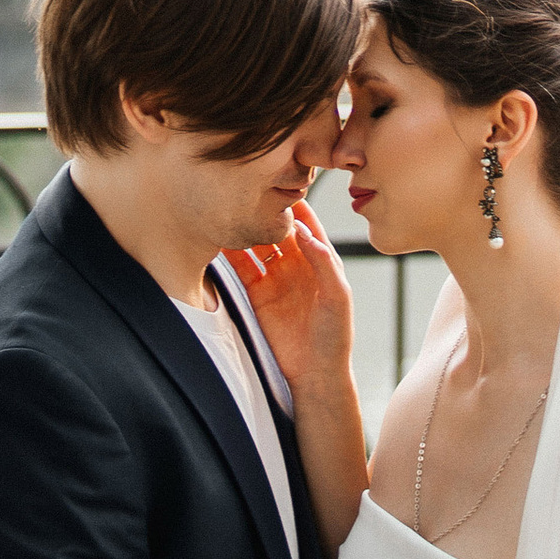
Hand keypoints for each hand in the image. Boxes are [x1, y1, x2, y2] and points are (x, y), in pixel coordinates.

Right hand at [233, 197, 354, 396]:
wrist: (316, 373)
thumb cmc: (336, 336)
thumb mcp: (338, 296)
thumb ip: (323, 262)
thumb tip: (303, 231)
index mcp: (321, 260)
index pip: (307, 223)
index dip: (295, 204)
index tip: (279, 184)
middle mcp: (298, 264)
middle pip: (278, 229)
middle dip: (265, 212)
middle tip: (248, 193)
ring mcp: (276, 278)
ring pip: (258, 245)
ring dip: (247, 229)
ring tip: (231, 212)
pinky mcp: (258, 294)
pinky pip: (244, 268)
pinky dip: (232, 254)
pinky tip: (221, 239)